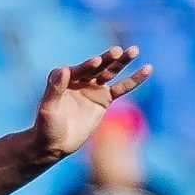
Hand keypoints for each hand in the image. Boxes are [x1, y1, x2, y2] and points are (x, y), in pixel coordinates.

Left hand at [32, 47, 151, 157]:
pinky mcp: (104, 98)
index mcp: (63, 78)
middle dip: (107, 59)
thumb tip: (63, 69)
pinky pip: (121, 88)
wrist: (54, 144)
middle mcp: (79, 79)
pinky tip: (147, 69)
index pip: (78, 70)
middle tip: (117, 51)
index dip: (86, 66)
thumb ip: (54, 89)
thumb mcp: (48, 108)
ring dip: (122, 62)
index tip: (96, 61)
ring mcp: (92, 87)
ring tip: (134, 50)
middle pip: (96, 66)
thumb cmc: (46, 127)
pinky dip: (134, 79)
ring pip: (110, 72)